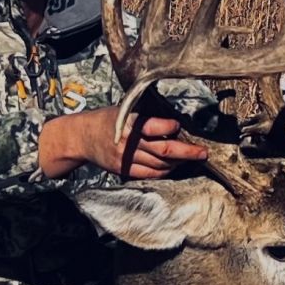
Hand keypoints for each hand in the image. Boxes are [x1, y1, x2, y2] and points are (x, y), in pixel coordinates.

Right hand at [39, 108, 206, 179]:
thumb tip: (175, 121)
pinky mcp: (124, 170)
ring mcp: (125, 159)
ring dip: (178, 162)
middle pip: (162, 150)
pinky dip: (164, 171)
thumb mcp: (124, 110)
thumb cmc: (107, 119)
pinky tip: (173, 166)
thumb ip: (147, 116)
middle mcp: (128, 142)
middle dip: (187, 152)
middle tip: (203, 153)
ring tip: (191, 158)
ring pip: (159, 164)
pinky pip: (150, 174)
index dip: (169, 128)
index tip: (180, 126)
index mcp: (128, 123)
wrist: (81, 137)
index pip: (153, 127)